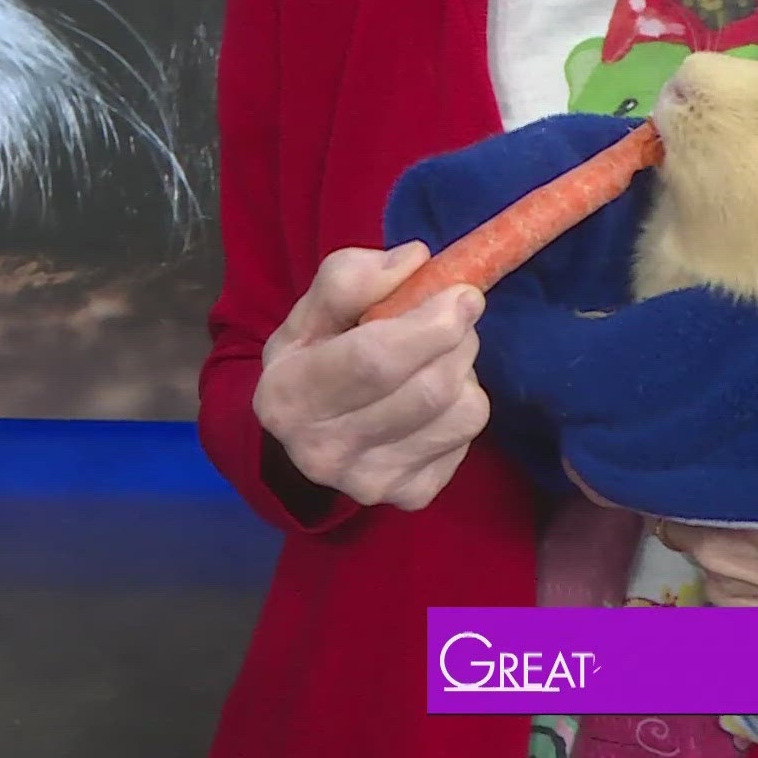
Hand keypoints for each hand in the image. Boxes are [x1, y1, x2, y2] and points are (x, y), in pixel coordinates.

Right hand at [253, 242, 490, 509]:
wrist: (305, 434)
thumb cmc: (312, 359)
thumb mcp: (310, 311)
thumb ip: (350, 276)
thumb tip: (413, 261)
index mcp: (289, 397)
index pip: (374, 361)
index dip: (430, 325)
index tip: (462, 294)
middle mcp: (324, 452)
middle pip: (429, 389)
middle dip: (457, 341)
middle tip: (453, 317)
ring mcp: (369, 483)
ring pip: (461, 415)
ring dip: (464, 372)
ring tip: (437, 359)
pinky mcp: (409, 496)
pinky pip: (468, 440)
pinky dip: (462, 409)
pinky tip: (432, 401)